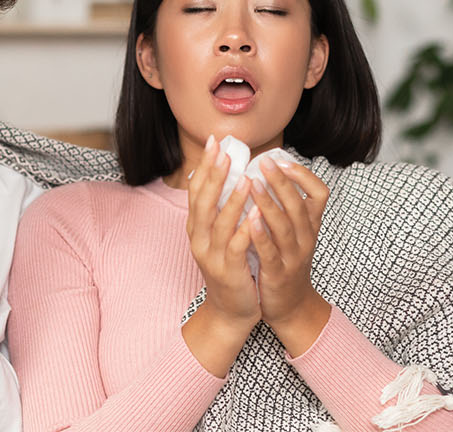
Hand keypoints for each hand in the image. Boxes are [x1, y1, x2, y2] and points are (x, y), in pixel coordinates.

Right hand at [180, 135, 260, 376]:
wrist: (230, 311)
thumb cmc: (230, 268)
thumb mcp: (219, 236)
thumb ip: (219, 209)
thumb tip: (220, 176)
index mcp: (197, 228)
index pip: (196, 190)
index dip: (205, 166)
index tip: (214, 142)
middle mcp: (199, 239)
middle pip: (203, 202)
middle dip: (214, 175)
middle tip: (225, 151)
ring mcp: (212, 256)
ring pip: (220, 223)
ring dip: (232, 199)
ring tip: (245, 178)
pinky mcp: (229, 271)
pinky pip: (237, 247)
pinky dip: (245, 229)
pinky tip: (256, 214)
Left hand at [247, 157, 333, 356]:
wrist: (290, 306)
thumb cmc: (285, 262)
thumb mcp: (292, 232)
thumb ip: (285, 206)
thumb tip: (268, 171)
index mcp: (310, 225)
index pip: (319, 194)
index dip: (303, 175)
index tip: (282, 160)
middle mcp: (306, 238)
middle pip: (299, 205)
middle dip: (282, 181)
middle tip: (263, 161)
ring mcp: (294, 257)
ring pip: (285, 226)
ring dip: (269, 203)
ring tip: (253, 183)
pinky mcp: (279, 273)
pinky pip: (271, 252)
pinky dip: (261, 235)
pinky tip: (249, 219)